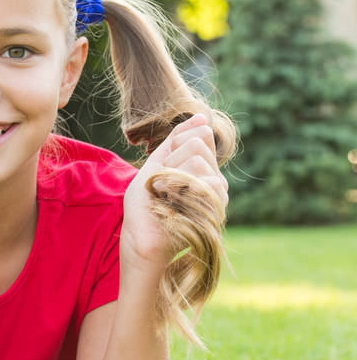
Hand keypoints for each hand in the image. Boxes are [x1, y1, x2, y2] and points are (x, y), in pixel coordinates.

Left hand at [120, 114, 228, 272]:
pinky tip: (173, 206)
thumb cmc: (144, 210)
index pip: (199, 133)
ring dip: (171, 175)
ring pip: (198, 157)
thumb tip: (203, 116)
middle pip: (198, 142)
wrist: (140, 243)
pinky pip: (204, 177)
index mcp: (201, 168)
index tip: (160, 171)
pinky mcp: (217, 205)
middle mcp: (214, 178)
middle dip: (170, 160)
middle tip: (161, 187)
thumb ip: (175, 140)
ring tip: (166, 198)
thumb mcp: (155, 166)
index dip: (173, 145)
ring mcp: (218, 192)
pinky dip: (178, 188)